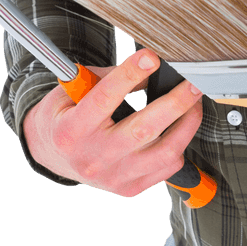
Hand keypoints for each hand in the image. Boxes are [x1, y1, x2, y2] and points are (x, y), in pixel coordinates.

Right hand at [22, 48, 202, 195]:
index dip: (129, 75)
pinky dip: (180, 144)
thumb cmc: (64, 116)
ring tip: (195, 102)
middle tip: (193, 82)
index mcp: (71, 131)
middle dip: (175, 102)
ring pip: (163, 153)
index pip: (103, 99)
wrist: (51, 156)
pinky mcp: (129, 189)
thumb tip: (149, 66)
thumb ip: (108, 78)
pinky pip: (167, 168)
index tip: (151, 57)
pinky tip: (180, 127)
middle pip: (143, 131)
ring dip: (187, 124)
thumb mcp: (72, 91)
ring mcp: (113, 177)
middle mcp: (92, 158)